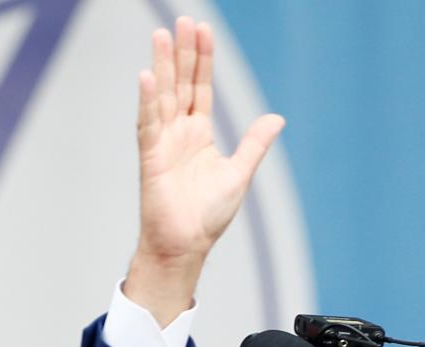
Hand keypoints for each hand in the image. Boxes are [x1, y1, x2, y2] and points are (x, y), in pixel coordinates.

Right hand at [124, 17, 283, 324]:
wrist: (186, 246)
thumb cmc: (207, 216)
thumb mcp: (239, 174)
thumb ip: (254, 144)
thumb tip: (277, 118)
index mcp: (199, 134)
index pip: (200, 88)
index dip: (202, 59)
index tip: (203, 30)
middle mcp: (179, 133)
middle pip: (180, 83)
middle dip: (182, 52)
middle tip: (183, 21)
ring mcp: (163, 143)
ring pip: (163, 96)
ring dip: (162, 66)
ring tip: (162, 36)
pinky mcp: (151, 158)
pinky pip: (148, 124)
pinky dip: (148, 101)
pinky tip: (147, 77)